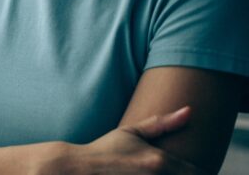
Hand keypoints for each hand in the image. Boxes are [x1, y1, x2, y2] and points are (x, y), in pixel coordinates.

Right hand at [45, 106, 208, 173]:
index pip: (198, 172)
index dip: (198, 170)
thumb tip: (189, 110)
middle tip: (172, 168)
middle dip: (184, 174)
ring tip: (152, 171)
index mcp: (160, 162)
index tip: (190, 167)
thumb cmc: (106, 149)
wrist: (81, 168)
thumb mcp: (132, 132)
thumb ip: (162, 123)